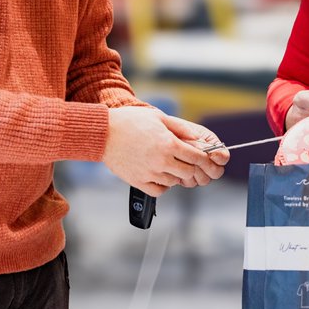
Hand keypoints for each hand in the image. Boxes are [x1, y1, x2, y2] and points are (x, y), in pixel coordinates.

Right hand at [101, 107, 226, 196]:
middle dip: (191, 168)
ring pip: (174, 182)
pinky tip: (160, 175)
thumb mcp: (158, 117)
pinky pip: (159, 190)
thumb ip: (180, 128)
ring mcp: (150, 173)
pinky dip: (163, 185)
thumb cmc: (130, 121)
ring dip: (176, 175)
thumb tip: (196, 137)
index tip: (204, 159)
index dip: (204, 158)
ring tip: (170, 166)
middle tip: (187, 162)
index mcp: (168, 144)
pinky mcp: (138, 181)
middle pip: (188, 172)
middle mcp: (161, 161)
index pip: (196, 157)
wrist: (104, 133)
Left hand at [163, 115, 228, 186]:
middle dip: (207, 167)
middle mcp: (205, 159)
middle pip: (216, 172)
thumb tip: (209, 148)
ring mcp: (196, 170)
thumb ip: (198, 137)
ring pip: (204, 180)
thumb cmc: (168, 130)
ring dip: (195, 172)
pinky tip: (176, 168)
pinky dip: (184, 177)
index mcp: (210, 144)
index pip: (223, 157)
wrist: (153, 137)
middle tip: (196, 161)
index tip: (210, 154)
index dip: (219, 157)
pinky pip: (190, 182)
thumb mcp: (183, 129)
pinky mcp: (185, 177)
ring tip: (183, 162)